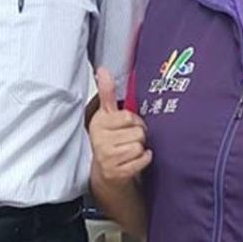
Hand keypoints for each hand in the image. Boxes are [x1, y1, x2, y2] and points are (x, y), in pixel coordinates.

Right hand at [88, 68, 151, 182]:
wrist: (106, 171)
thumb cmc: (109, 140)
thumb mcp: (106, 114)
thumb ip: (106, 92)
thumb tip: (103, 70)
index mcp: (98, 123)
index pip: (128, 116)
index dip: (134, 121)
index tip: (129, 124)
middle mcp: (100, 140)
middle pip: (137, 132)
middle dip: (138, 135)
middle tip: (130, 138)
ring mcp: (107, 157)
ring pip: (139, 146)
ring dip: (140, 148)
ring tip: (131, 149)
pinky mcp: (116, 172)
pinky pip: (142, 160)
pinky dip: (144, 159)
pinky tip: (136, 159)